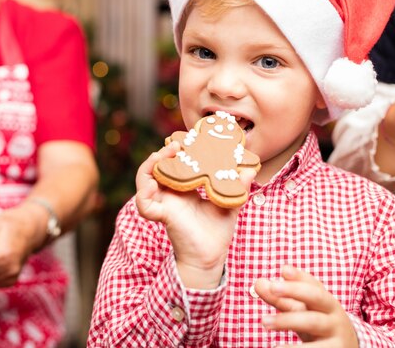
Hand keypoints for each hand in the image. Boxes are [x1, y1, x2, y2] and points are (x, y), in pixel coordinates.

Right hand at [135, 141, 255, 288]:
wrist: (211, 257)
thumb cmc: (217, 232)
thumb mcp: (230, 204)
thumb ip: (239, 186)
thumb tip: (252, 168)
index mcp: (184, 188)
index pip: (175, 163)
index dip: (178, 149)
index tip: (188, 137)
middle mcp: (171, 193)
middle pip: (157, 166)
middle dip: (164, 152)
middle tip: (177, 143)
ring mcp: (164, 203)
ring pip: (145, 180)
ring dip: (150, 165)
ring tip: (161, 155)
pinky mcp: (162, 215)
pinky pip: (144, 205)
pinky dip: (143, 194)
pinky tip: (152, 185)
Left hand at [255, 265, 357, 347]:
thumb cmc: (319, 328)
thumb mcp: (304, 313)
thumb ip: (281, 299)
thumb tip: (259, 283)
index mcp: (327, 302)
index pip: (313, 285)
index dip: (299, 277)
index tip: (283, 270)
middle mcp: (334, 315)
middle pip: (316, 297)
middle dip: (294, 290)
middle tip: (272, 288)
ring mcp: (336, 334)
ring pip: (312, 321)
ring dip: (287, 319)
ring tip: (264, 322)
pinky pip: (315, 347)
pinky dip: (295, 347)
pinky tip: (278, 347)